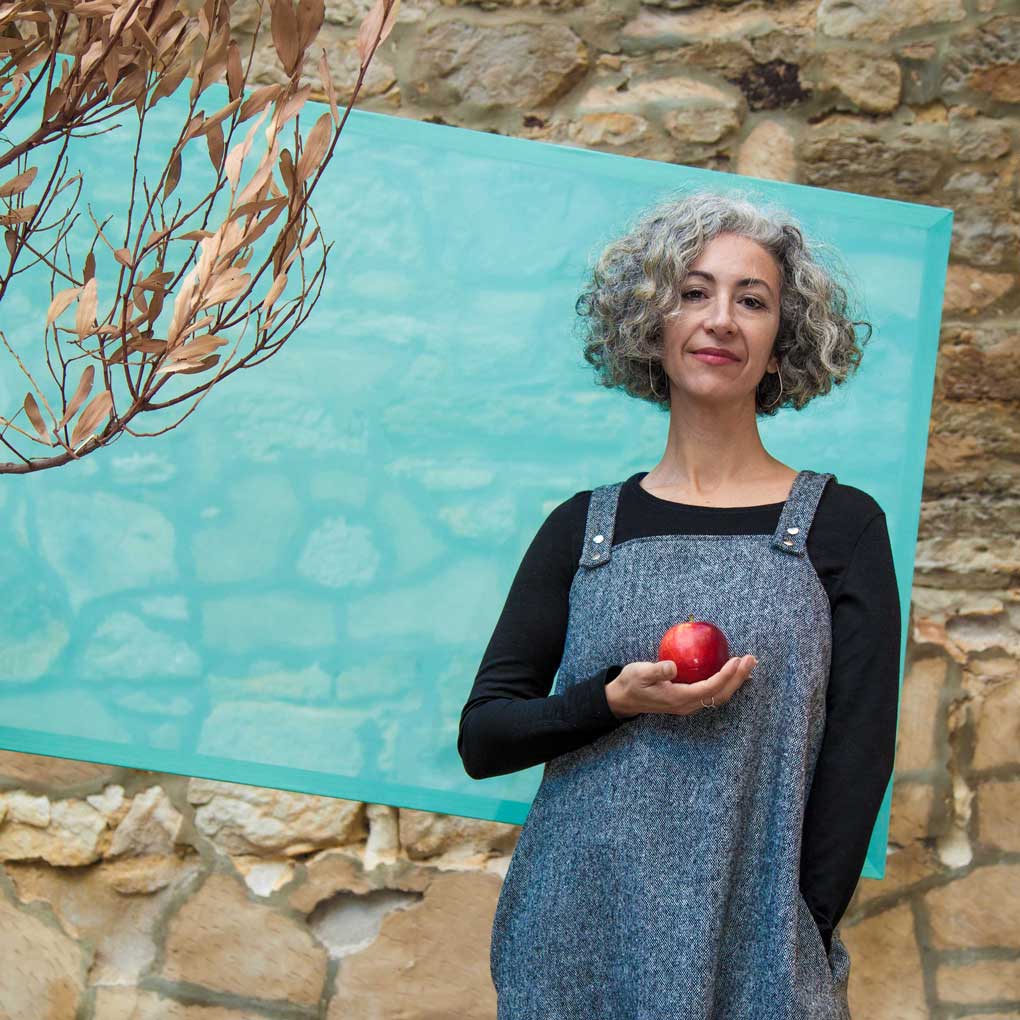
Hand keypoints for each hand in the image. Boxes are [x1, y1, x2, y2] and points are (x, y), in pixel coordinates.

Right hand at [606, 655, 757, 718]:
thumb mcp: (639, 673)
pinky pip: (713, 694)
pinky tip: (733, 672)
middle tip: (752, 659)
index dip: (725, 675)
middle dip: (739, 678)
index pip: (709, 688)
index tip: (737, 660)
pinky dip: (726, 683)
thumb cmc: (631, 683)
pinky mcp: (688, 700)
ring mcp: (689, 704)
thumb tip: (672, 666)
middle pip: (721, 694)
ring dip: (736, 681)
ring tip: (748, 665)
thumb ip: (656, 671)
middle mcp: (688, 705)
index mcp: (679, 698)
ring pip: (719, 696)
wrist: (623, 699)